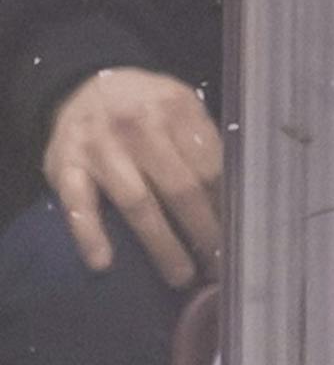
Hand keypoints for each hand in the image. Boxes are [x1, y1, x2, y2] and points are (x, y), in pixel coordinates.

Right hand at [44, 69, 221, 284]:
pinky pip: (77, 203)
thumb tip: (235, 210)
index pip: (210, 170)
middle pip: (180, 189)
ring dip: (162, 246)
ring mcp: (99, 145)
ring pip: (138, 203)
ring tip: (181, 278)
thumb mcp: (179, 112)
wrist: (81, 87)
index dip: (225, 212)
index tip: (237, 245)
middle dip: (203, 234)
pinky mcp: (65, 164)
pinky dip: (88, 233)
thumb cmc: (144, 112)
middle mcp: (136, 124)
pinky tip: (102, 263)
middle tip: (216, 271)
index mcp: (174, 109)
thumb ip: (204, 149)